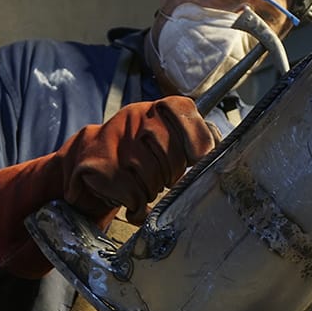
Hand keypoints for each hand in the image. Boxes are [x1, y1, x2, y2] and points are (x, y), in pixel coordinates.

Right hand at [58, 96, 214, 223]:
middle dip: (173, 174)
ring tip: (145, 183)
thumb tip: (221, 148)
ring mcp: (116, 139)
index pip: (184, 113)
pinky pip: (133, 194)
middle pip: (173, 155)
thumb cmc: (139, 149)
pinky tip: (131, 195)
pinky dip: (137, 203)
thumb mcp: (165, 133)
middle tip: (166, 177)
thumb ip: (195, 136)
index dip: (197, 141)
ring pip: (153, 177)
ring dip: (153, 189)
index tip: (199, 160)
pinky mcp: (100, 164)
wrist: (90, 156)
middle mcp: (136, 117)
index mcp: (157, 108)